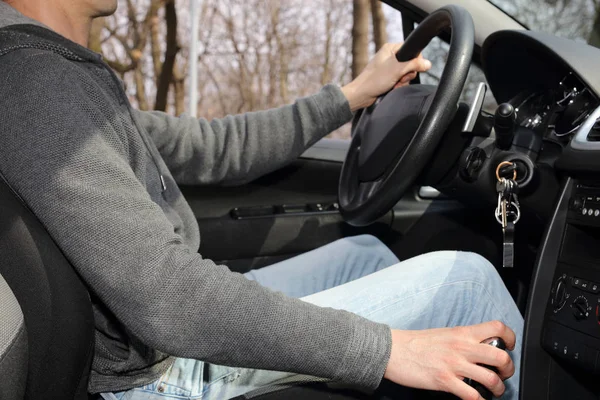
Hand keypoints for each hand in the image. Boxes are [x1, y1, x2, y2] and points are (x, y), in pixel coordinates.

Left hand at [341, 42, 431, 111]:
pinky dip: (398, 85)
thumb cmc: (374, 80)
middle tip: (399, 78)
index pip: (412, 50)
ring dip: (403, 81)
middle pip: (410, 63)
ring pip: (406, 73)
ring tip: (394, 84)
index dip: (414, 61)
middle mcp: (390, 56)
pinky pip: (400, 80)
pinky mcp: (387, 77)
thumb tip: (428, 63)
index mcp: (390, 48)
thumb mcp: (397, 70)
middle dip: (407, 74)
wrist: (361, 94)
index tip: (409, 69)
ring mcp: (389, 67)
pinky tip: (391, 88)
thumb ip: (414, 64)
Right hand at [384, 321, 516, 399]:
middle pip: (501, 357)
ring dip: (499, 389)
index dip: (510, 338)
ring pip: (492, 379)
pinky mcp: (445, 381)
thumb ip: (463, 339)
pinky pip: (472, 395)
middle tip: (504, 374)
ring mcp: (454, 365)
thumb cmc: (416, 343)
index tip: (509, 347)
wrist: (394, 350)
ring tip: (495, 391)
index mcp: (462, 333)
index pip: (497, 328)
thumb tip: (478, 348)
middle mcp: (462, 347)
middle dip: (509, 369)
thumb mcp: (444, 333)